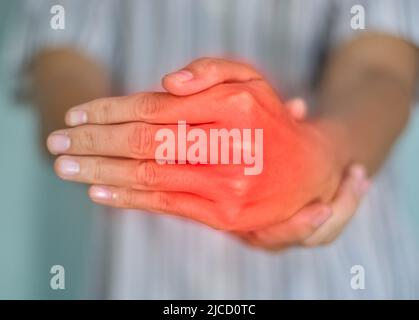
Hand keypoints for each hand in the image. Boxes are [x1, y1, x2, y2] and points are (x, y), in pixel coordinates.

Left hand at [48, 58, 345, 231]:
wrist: (308, 170)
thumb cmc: (270, 120)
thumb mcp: (250, 79)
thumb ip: (211, 69)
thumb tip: (166, 84)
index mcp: (233, 107)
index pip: (154, 108)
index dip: (108, 112)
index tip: (77, 116)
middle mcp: (228, 148)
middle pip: (143, 142)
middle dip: (93, 142)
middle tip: (58, 144)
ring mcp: (225, 187)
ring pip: (147, 175)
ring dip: (100, 171)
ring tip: (65, 167)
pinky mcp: (222, 216)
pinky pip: (165, 204)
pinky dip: (127, 197)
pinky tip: (99, 192)